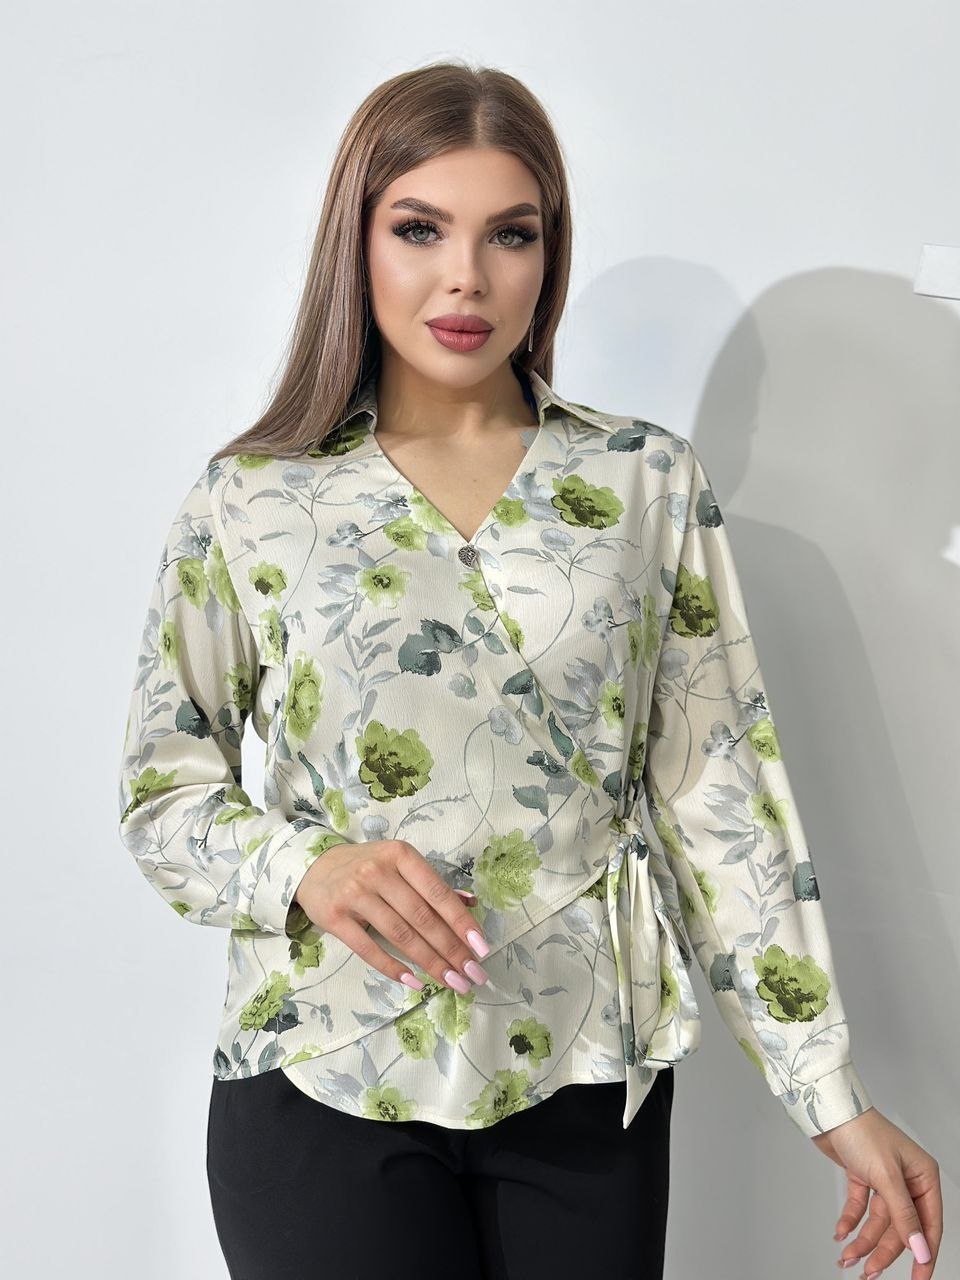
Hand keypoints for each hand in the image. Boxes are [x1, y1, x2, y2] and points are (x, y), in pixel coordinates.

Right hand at [293, 839, 488, 994]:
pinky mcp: (334, 917)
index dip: (461, 922)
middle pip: (421, 918)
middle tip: (472, 975)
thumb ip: (434, 884)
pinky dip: (393, 968)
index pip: (437, 893)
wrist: (314, 867)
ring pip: (399, 935)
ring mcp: (354, 894)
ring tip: (451, 981)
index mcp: (400, 855)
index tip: (481, 948)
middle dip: (451, 950)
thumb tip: (471, 904)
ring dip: (429, 963)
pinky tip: (415, 981)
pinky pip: (368, 949)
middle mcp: (378, 872)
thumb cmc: (366, 866)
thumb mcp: (400, 864)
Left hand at [810, 1107, 941, 1278]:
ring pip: (878, 1221)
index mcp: (923, 1177)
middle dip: (884, 1251)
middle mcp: (906, 1180)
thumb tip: (921, 1249)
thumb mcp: (887, 1177)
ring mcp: (884, 1179)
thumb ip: (904, 1216)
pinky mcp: (862, 1177)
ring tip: (848, 1258)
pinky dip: (850, 1221)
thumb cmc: (863, 1132)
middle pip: (900, 1227)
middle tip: (868, 1272)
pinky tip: (841, 1234)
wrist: (829, 1110)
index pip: (929, 1225)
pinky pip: (860, 1208)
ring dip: (863, 1240)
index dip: (924, 1255)